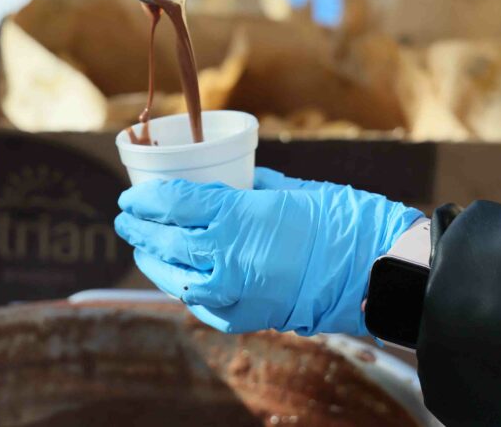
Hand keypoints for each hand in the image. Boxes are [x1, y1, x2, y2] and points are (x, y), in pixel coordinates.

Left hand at [115, 168, 422, 335]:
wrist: (374, 270)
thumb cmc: (338, 220)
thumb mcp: (288, 190)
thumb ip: (250, 188)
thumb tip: (231, 183)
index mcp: (233, 216)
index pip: (171, 204)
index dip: (145, 199)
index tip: (132, 194)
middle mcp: (224, 255)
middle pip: (164, 240)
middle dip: (139, 229)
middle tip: (126, 219)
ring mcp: (233, 291)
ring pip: (174, 278)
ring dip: (154, 262)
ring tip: (144, 250)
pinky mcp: (245, 317)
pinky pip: (202, 306)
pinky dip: (186, 291)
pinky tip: (180, 281)